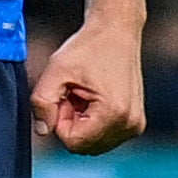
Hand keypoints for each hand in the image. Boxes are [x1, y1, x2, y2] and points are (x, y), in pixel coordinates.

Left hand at [30, 16, 145, 154]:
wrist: (116, 31)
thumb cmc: (88, 47)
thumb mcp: (57, 69)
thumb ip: (42, 101)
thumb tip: (42, 130)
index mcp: (113, 113)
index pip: (73, 142)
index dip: (60, 119)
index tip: (65, 94)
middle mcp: (130, 125)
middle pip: (84, 146)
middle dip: (71, 122)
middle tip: (73, 92)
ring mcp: (135, 126)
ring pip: (93, 143)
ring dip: (82, 123)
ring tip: (84, 93)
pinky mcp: (135, 123)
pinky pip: (104, 136)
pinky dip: (93, 122)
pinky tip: (94, 97)